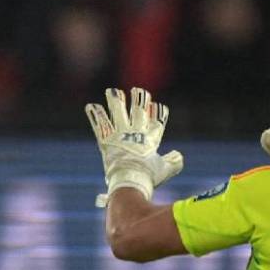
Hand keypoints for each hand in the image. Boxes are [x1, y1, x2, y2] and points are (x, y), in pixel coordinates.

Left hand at [85, 87, 183, 207]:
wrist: (131, 179)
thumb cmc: (149, 177)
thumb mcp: (166, 170)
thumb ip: (174, 162)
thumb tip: (178, 155)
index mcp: (151, 140)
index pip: (157, 122)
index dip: (158, 114)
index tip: (157, 106)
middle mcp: (136, 133)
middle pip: (138, 112)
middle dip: (139, 100)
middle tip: (137, 90)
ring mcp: (120, 135)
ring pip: (118, 113)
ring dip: (115, 102)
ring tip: (111, 91)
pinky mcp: (106, 140)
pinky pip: (99, 126)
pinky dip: (95, 116)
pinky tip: (91, 106)